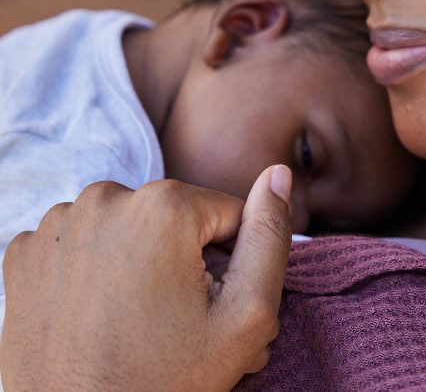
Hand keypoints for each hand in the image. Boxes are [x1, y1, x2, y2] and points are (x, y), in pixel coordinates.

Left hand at [0, 165, 291, 391]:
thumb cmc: (163, 380)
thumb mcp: (246, 315)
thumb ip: (270, 236)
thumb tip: (279, 174)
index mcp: (163, 206)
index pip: (226, 213)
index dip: (230, 261)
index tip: (210, 304)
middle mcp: (104, 198)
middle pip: (177, 218)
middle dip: (186, 261)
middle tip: (178, 321)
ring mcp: (57, 224)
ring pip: (131, 226)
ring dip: (142, 262)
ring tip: (139, 319)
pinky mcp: (25, 251)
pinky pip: (84, 241)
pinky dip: (96, 267)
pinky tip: (98, 311)